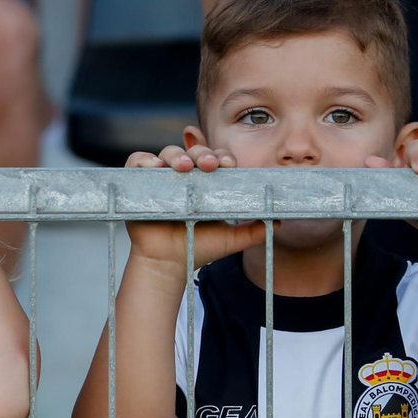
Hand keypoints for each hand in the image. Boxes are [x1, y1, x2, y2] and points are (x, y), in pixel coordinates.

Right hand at [122, 146, 262, 271]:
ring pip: (168, 152)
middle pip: (193, 151)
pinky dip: (144, 159)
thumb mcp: (231, 239)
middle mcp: (183, 177)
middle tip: (211, 165)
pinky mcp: (139, 184)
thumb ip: (253, 230)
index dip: (222, 156)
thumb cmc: (197, 249)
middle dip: (204, 153)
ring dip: (178, 155)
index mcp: (205, 184)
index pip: (215, 159)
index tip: (230, 165)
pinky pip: (137, 161)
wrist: (169, 265)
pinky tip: (155, 166)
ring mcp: (161, 179)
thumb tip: (280, 221)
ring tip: (186, 168)